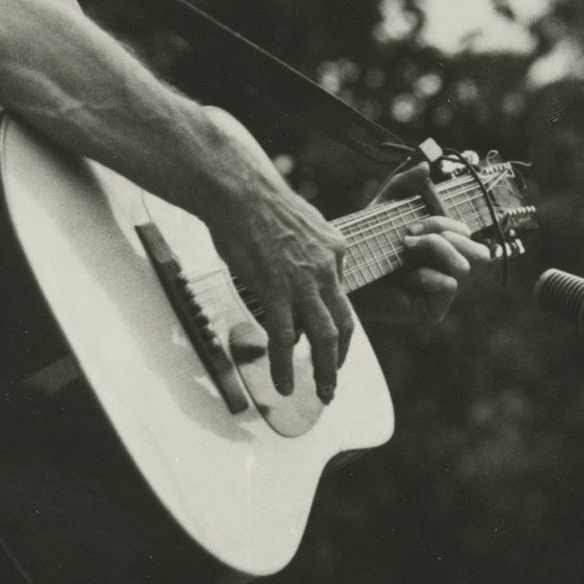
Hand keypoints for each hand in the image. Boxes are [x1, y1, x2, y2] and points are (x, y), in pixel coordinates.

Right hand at [200, 111, 354, 400]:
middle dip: (340, 360)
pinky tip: (284, 384)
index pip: (341, 298)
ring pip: (323, 338)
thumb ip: (310, 250)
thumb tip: (301, 277)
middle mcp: (326, 269)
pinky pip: (285, 338)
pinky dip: (286, 365)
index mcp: (335, 251)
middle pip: (343, 326)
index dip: (336, 326)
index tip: (330, 345)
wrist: (240, 189)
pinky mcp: (276, 290)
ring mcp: (303, 282)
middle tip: (333, 383)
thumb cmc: (259, 203)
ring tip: (321, 394)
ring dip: (324, 372)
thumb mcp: (302, 223)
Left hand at [364, 161, 493, 325]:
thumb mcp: (386, 208)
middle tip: (411, 233)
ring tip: (406, 248)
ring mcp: (441, 291)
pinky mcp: (431, 310)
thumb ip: (404, 185)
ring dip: (437, 249)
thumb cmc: (364, 244)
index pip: (467, 233)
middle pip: (478, 251)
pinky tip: (408, 277)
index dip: (448, 221)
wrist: (342, 275)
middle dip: (445, 232)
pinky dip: (429, 276)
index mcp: (442, 247)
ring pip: (466, 265)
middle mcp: (446, 270)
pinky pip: (449, 285)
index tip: (414, 220)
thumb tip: (424, 165)